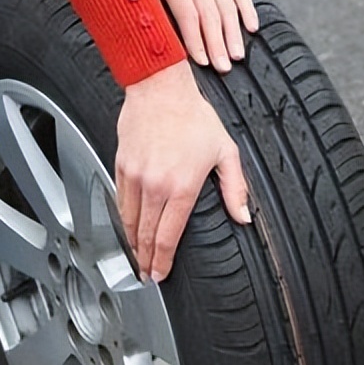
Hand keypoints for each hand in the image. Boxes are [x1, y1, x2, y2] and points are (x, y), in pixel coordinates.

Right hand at [115, 60, 250, 281]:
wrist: (160, 89)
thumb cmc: (193, 117)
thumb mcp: (225, 152)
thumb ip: (235, 189)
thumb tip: (243, 216)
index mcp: (181, 187)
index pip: (168, 236)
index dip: (162, 261)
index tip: (160, 274)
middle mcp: (155, 185)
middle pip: (146, 235)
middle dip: (146, 259)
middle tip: (147, 274)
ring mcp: (135, 176)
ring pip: (129, 221)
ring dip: (132, 243)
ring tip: (137, 257)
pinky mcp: (121, 166)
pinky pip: (120, 201)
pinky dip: (123, 219)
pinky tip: (129, 227)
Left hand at [136, 0, 257, 73]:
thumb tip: (140, 31)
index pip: (187, 14)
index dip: (195, 39)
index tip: (201, 61)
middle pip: (210, 15)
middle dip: (217, 44)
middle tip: (224, 68)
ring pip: (227, 7)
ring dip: (233, 34)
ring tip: (237, 56)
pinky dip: (248, 10)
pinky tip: (252, 29)